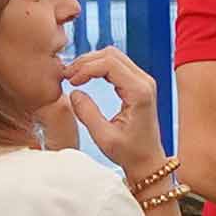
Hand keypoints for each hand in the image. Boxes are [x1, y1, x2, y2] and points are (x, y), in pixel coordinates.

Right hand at [56, 45, 164, 167]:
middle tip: (68, 76)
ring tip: (73, 76)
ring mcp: (143, 81)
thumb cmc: (129, 152)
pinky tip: (85, 78)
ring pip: (113, 56)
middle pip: (111, 54)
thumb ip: (87, 113)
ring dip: (91, 63)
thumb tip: (74, 92)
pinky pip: (116, 65)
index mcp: (139, 92)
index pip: (109, 63)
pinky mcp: (138, 84)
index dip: (85, 67)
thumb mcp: (104, 137)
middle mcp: (144, 82)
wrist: (147, 160)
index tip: (70, 80)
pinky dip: (98, 67)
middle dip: (86, 61)